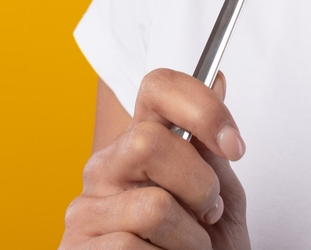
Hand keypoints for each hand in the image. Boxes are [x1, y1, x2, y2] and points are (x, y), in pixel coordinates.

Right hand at [59, 69, 250, 249]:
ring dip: (190, 241)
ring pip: (152, 207)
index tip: (234, 145)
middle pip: (149, 142)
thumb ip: (212, 149)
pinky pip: (132, 248)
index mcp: (139, 144)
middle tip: (208, 214)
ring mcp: (85, 210)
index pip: (157, 88)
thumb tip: (216, 78)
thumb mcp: (217, 196)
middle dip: (198, 184)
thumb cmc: (198, 248)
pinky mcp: (76, 249)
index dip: (201, 106)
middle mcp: (105, 168)